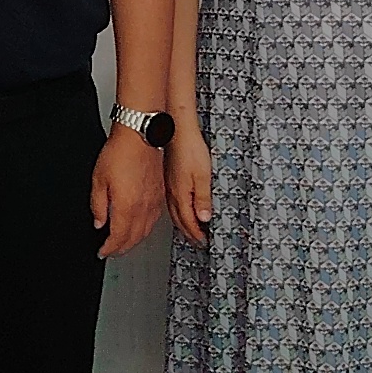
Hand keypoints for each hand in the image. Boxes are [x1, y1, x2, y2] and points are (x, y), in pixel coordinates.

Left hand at [90, 128, 162, 259]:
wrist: (140, 136)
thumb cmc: (120, 153)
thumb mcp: (98, 179)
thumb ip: (98, 205)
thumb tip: (99, 222)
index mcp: (127, 206)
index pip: (118, 237)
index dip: (109, 248)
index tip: (102, 251)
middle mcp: (143, 207)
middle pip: (133, 238)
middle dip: (121, 249)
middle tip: (112, 251)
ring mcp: (154, 202)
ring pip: (145, 231)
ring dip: (134, 241)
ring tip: (124, 243)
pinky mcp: (160, 194)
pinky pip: (154, 220)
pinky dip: (145, 229)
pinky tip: (139, 227)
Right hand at [167, 130, 213, 246]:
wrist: (175, 130)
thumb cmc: (189, 148)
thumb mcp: (203, 175)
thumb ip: (203, 198)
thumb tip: (204, 217)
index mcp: (181, 194)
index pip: (189, 221)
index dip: (197, 234)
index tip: (203, 243)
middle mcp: (172, 192)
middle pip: (180, 220)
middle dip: (189, 232)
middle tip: (196, 241)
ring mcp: (168, 185)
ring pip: (174, 211)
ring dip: (182, 223)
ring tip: (189, 229)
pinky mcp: (167, 178)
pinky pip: (171, 201)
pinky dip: (177, 210)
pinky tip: (179, 207)